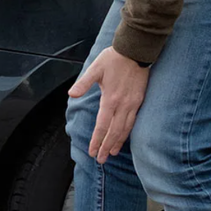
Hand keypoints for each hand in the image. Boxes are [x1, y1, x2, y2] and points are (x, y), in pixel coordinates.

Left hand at [68, 48, 148, 163]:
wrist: (136, 51)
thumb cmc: (114, 58)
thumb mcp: (95, 68)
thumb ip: (84, 83)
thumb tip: (71, 94)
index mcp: (110, 99)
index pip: (102, 126)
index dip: (97, 140)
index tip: (92, 152)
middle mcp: (123, 105)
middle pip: (114, 132)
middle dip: (106, 147)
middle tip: (100, 160)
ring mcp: (133, 104)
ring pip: (126, 129)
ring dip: (118, 143)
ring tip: (112, 154)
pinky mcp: (140, 101)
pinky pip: (134, 122)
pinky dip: (128, 133)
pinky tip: (124, 138)